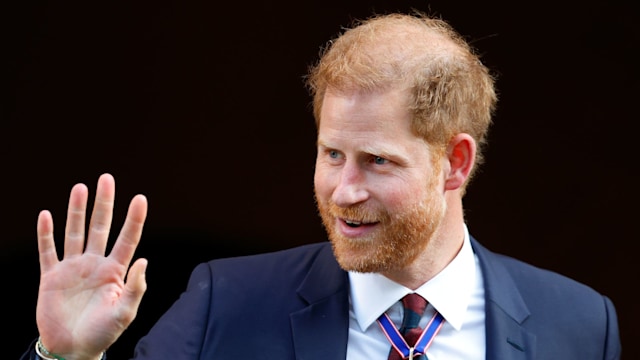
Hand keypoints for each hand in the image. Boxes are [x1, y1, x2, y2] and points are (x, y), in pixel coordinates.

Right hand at [35, 173, 147, 359]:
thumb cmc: (103, 333)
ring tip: (80, 187)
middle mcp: (95, 264)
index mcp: (115, 271)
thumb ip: (135, 288)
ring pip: (74, 233)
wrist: (72, 349)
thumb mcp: (125, 313)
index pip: (127, 238)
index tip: (140, 198)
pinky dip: (45, 234)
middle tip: (106, 178)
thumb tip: (144, 260)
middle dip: (104, 203)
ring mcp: (72, 268)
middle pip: (100, 227)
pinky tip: (46, 215)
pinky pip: (47, 251)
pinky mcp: (51, 276)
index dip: (134, 219)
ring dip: (76, 210)